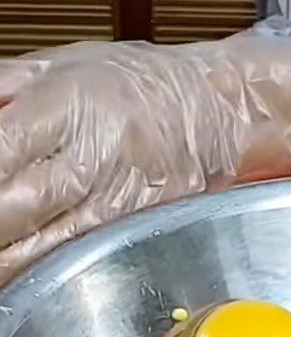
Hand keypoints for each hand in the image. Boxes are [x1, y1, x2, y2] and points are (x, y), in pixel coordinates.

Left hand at [0, 22, 290, 283]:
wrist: (222, 111)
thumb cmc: (143, 84)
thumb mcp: (65, 63)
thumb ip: (4, 89)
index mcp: (70, 106)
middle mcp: (96, 159)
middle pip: (10, 212)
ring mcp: (120, 203)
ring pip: (42, 251)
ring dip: (6, 262)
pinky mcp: (139, 232)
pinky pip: (78, 263)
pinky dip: (40, 274)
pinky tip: (19, 273)